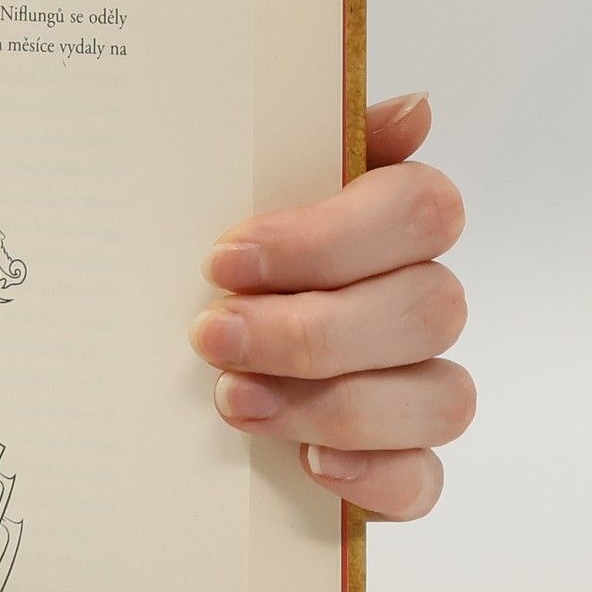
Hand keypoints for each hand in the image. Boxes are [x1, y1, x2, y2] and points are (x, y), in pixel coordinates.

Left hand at [189, 91, 470, 519]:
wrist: (151, 373)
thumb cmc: (213, 274)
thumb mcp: (233, 198)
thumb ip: (312, 150)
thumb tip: (414, 109)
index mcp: (390, 229)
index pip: (422, 209)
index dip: (328, 238)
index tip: (225, 259)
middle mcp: (418, 305)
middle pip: (429, 309)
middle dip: (309, 330)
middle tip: (210, 337)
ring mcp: (417, 390)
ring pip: (440, 398)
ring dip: (331, 402)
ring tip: (232, 402)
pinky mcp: (400, 469)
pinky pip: (425, 481)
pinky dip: (375, 476)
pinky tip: (311, 465)